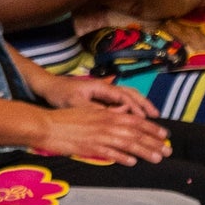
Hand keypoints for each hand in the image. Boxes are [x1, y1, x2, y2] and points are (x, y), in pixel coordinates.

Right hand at [33, 103, 170, 164]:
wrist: (46, 125)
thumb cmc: (67, 119)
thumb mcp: (91, 112)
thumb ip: (108, 116)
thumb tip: (124, 116)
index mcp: (108, 115)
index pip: (136, 121)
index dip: (152, 129)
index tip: (165, 135)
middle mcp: (107, 124)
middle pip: (136, 133)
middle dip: (155, 142)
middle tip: (169, 150)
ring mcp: (99, 136)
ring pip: (128, 144)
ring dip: (145, 151)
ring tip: (158, 158)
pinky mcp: (89, 147)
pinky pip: (110, 153)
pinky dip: (122, 157)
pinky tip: (133, 162)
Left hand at [39, 75, 157, 118]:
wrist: (48, 86)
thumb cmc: (60, 94)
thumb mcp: (76, 103)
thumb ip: (98, 108)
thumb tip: (120, 112)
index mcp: (102, 87)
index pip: (125, 96)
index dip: (137, 107)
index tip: (146, 118)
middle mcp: (106, 87)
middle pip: (132, 94)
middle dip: (145, 105)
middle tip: (157, 117)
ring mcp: (105, 91)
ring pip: (128, 96)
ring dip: (141, 105)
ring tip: (152, 115)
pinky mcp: (101, 96)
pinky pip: (121, 101)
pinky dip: (132, 107)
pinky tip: (135, 116)